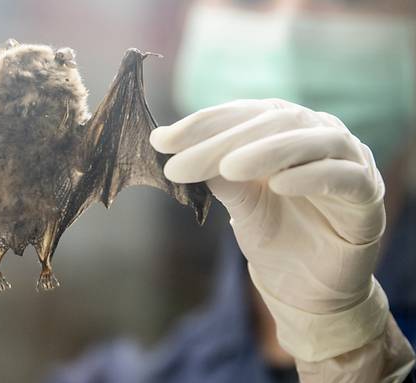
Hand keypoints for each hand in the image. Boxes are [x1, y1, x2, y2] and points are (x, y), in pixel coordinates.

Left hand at [151, 99, 387, 360]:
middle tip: (179, 163)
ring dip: (266, 151)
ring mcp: (346, 159)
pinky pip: (343, 177)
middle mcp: (315, 134)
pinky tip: (279, 186)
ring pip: (309, 141)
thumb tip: (177, 150)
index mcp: (281, 129)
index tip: (160, 141)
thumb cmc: (274, 235)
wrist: (307, 286)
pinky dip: (312, 176)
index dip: (199, 125)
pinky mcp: (367, 192)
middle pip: (268, 124)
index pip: (239, 115)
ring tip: (227, 168)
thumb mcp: (239, 204)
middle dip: (220, 142)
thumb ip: (219, 176)